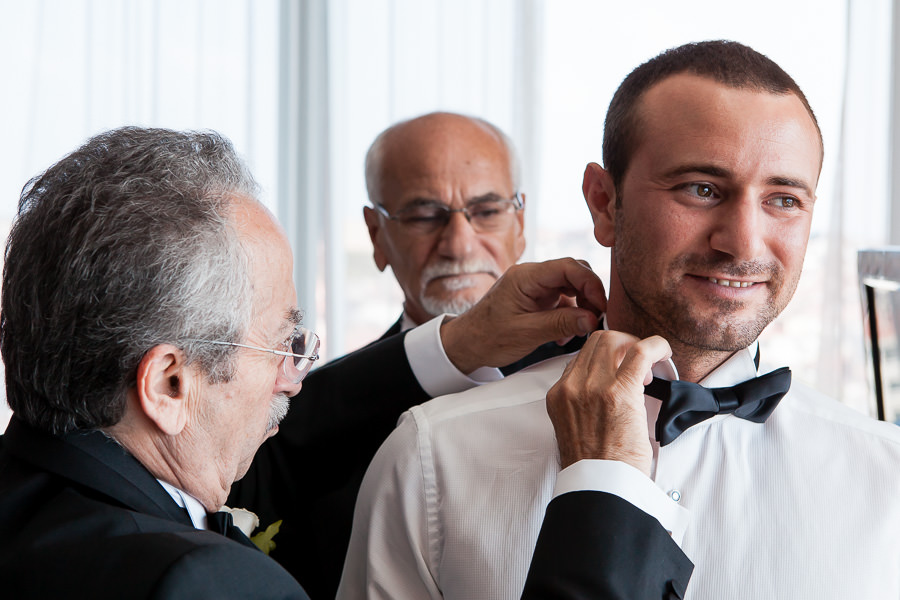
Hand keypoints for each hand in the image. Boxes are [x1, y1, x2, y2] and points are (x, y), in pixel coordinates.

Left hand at [440, 258, 605, 373]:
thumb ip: (560, 324)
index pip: (568, 266)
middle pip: (574, 272)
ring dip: (582, 307)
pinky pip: (563, 299)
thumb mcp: (526, 333)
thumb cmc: (487, 337)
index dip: (591, 283)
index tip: (602, 307)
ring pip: (571, 286)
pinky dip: (571, 315)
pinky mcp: (537, 298)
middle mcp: (532, 276)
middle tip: (597, 319)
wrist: (466, 344)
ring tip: (582, 329)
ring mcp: (535, 286)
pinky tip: (566, 335)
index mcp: (525, 276)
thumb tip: (593, 319)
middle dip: (590, 294)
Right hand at [546, 330, 670, 475]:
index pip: (581, 357)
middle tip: (636, 371)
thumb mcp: (574, 429)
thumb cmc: (595, 467)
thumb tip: (605, 392)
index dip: (605, 359)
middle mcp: (572, 387)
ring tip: (646, 374)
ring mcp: (593, 387)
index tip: (619, 371)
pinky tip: (663, 352)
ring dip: (635, 348)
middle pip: (597, 342)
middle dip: (621, 347)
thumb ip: (582, 405)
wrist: (601, 487)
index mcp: (559, 396)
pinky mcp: (620, 391)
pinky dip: (655, 346)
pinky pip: (640, 352)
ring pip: (615, 341)